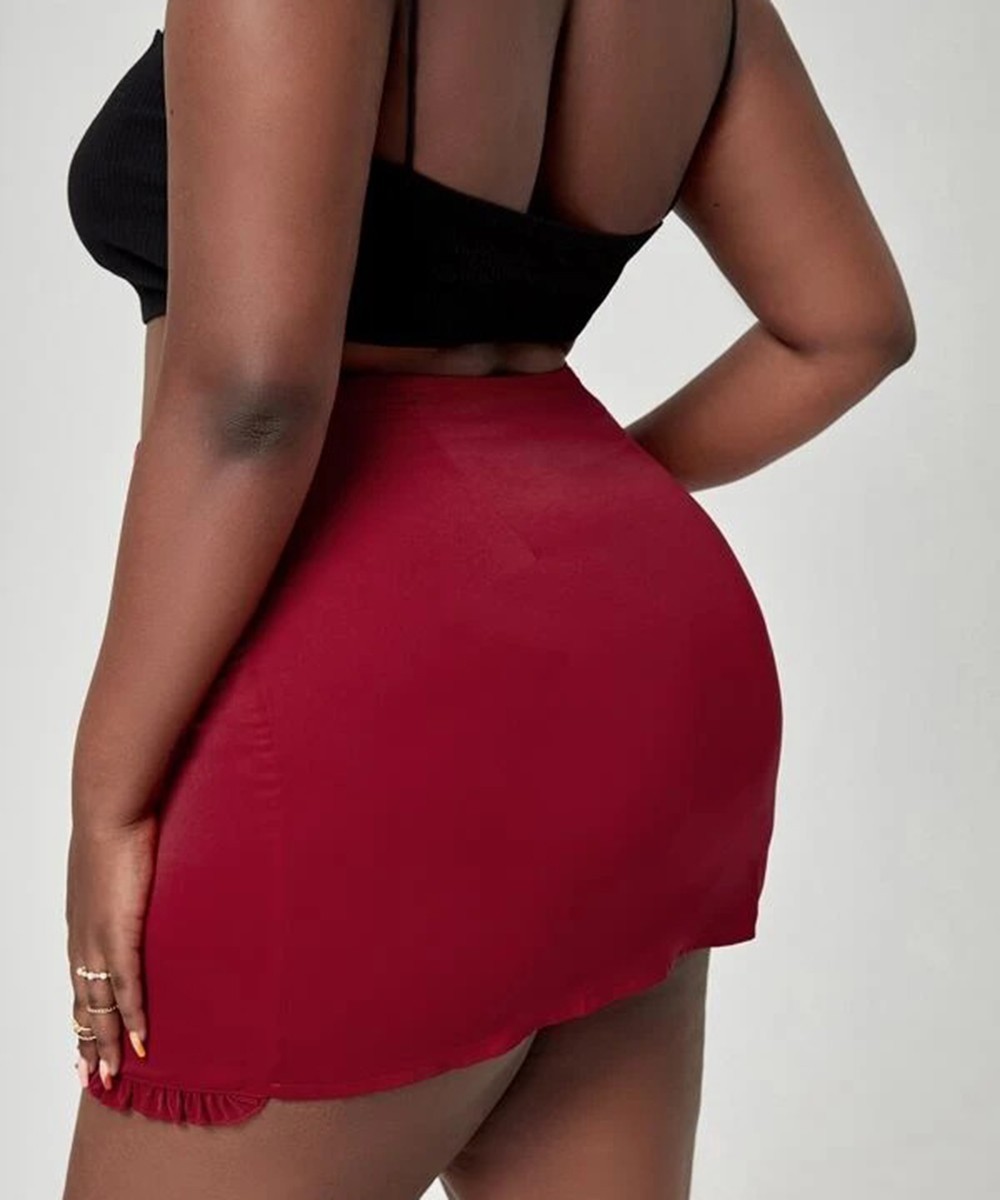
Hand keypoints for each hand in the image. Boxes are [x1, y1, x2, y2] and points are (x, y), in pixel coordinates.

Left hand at [66, 816, 157, 1087]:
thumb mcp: (113, 862)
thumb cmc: (114, 827)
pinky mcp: (119, 935)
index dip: (82, 1012)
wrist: (110, 813)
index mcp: (81, 923)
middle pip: (82, 1003)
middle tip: (93, 1076)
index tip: (85, 1039)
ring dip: (106, 1043)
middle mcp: (82, 939)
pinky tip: (141, 1041)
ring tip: (112, 1075)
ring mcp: (98, 941)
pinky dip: (133, 1018)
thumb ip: (121, 880)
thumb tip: (134, 879)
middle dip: (88, 1042)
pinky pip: (126, 988)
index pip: (78, 979)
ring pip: (98, 1006)